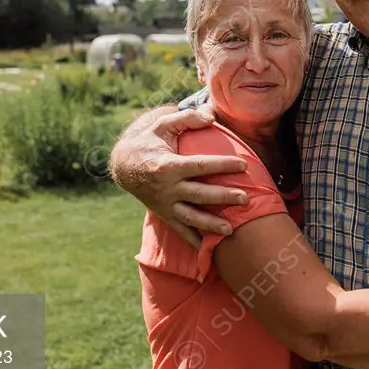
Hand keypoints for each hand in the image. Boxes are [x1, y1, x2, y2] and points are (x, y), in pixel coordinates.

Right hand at [113, 106, 247, 246]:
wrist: (123, 165)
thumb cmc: (148, 141)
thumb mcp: (162, 124)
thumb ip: (186, 118)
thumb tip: (211, 117)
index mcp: (169, 165)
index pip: (200, 165)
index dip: (223, 165)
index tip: (244, 165)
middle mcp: (167, 188)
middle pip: (200, 194)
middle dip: (223, 197)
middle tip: (245, 198)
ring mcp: (165, 204)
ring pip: (191, 217)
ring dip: (210, 224)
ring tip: (230, 230)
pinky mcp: (164, 213)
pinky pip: (180, 230)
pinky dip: (193, 240)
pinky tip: (208, 251)